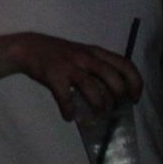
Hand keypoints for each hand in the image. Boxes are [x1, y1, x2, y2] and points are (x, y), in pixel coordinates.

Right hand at [13, 33, 142, 119]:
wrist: (27, 47)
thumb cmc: (58, 53)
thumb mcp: (82, 53)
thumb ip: (97, 66)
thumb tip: (113, 93)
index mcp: (96, 52)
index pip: (125, 65)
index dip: (135, 83)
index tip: (134, 98)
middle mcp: (85, 57)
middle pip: (112, 77)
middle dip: (118, 96)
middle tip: (115, 108)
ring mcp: (69, 66)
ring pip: (91, 87)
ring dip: (98, 105)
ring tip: (97, 116)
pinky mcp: (53, 76)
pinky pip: (65, 97)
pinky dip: (69, 110)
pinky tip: (69, 116)